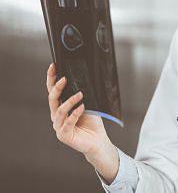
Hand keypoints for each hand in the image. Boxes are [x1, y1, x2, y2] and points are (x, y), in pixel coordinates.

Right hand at [46, 63, 118, 182]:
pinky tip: (82, 107)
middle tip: (65, 78)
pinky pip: (67, 123)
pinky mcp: (64, 135)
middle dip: (57, 87)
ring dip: (69, 101)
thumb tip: (85, 77)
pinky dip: (75, 114)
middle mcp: (56, 115)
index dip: (51, 78)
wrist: (98, 140)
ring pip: (59, 110)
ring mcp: (58, 126)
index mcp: (60, 106)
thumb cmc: (92, 121)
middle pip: (52, 99)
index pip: (52, 90)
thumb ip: (83, 93)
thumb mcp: (89, 103)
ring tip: (80, 94)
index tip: (54, 66)